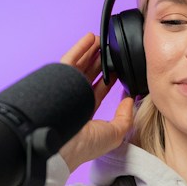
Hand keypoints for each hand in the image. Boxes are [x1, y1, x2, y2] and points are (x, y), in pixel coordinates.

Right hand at [57, 32, 135, 170]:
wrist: (61, 147)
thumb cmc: (85, 146)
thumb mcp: (115, 134)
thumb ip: (125, 117)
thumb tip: (129, 99)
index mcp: (87, 114)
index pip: (99, 90)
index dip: (108, 78)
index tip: (117, 67)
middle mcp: (75, 102)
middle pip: (89, 75)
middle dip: (99, 61)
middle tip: (109, 49)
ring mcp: (65, 91)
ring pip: (79, 65)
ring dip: (90, 51)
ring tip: (100, 40)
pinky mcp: (57, 82)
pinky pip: (70, 60)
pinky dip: (79, 48)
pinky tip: (89, 38)